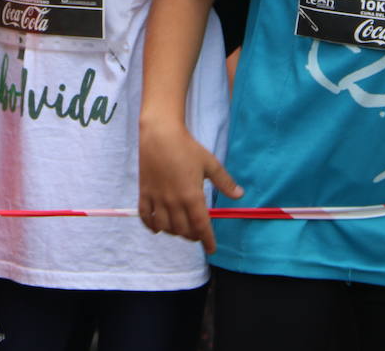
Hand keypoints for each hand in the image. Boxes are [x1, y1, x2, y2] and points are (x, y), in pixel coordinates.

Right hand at [138, 117, 241, 252]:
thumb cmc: (187, 148)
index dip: (207, 240)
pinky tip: (158, 227)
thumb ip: (225, 182)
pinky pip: (145, 218)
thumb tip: (240, 195)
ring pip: (165, 228)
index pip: (201, 226)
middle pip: (183, 230)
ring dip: (174, 232)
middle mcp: (174, 201)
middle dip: (192, 236)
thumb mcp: (210, 164)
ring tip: (180, 228)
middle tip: (198, 233)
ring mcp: (157, 198)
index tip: (211, 249)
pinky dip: (151, 226)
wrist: (160, 135)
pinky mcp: (144, 193)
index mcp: (192, 195)